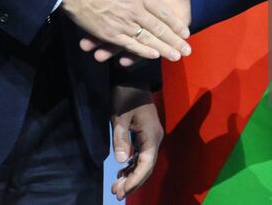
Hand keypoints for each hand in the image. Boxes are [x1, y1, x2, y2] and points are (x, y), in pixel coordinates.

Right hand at [61, 0, 190, 61]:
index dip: (174, 22)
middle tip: (186, 51)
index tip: (185, 31)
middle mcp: (133, 8)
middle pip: (158, 27)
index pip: (160, 10)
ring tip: (174, 57)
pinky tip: (151, 56)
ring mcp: (121, 22)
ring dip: (162, 49)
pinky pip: (128, 44)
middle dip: (173, 40)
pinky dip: (141, 52)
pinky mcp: (107, 32)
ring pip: (147, 39)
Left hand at [109, 85, 161, 199]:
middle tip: (116, 194)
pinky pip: (141, 154)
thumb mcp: (120, 117)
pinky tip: (121, 173)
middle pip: (146, 166)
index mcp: (152, 134)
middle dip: (133, 182)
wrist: (130, 77)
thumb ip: (121, 139)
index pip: (146, 164)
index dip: (135, 180)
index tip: (122, 191)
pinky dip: (131, 165)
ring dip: (131, 175)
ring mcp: (151, 136)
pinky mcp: (145, 133)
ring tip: (116, 187)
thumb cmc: (125, 94)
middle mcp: (155, 138)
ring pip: (143, 161)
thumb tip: (122, 161)